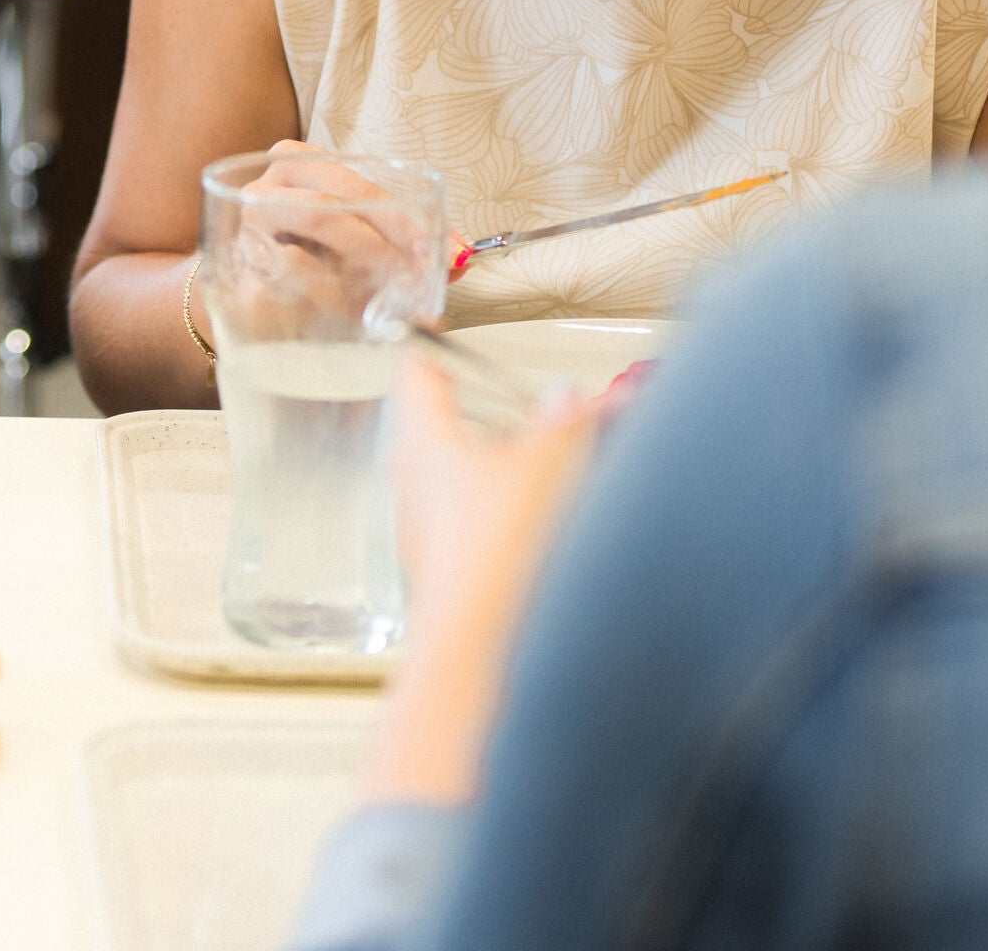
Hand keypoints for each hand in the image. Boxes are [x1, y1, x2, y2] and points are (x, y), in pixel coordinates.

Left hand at [366, 357, 604, 806]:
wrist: (481, 654)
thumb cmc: (496, 556)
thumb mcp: (550, 466)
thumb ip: (567, 424)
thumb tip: (575, 398)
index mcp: (426, 445)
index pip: (415, 377)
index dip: (428, 350)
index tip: (435, 333)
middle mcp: (413, 490)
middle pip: (428, 436)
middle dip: (468, 419)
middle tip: (506, 408)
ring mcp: (425, 541)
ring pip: (448, 490)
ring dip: (485, 476)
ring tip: (533, 473)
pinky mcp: (446, 583)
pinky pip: (466, 538)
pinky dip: (495, 526)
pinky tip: (533, 537)